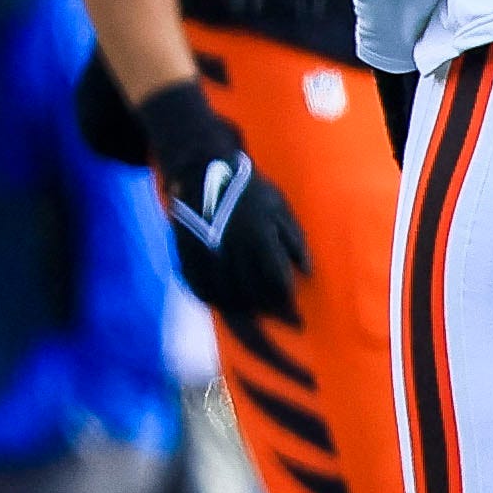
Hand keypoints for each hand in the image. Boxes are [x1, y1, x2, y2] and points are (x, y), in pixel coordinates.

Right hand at [133, 79, 308, 327]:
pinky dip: (214, 301)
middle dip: (269, 312)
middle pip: (251, 294)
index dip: (287, 306)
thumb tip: (308, 272)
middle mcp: (231, 248)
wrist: (203, 171)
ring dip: (243, 311)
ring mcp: (205, 253)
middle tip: (281, 321)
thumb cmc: (251, 191)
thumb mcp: (281, 208)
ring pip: (225, 296)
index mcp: (258, 236)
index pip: (276, 283)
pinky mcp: (185, 254)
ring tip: (257, 317)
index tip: (298, 319)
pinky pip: (198, 288)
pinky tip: (227, 306)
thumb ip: (295, 241)